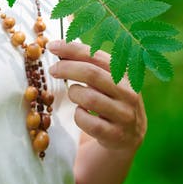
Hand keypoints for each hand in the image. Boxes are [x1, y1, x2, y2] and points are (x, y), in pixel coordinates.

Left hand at [48, 40, 146, 155]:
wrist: (130, 136)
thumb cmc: (111, 100)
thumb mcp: (108, 81)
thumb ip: (90, 64)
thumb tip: (60, 48)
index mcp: (125, 74)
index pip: (96, 56)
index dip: (72, 49)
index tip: (52, 46)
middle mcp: (128, 93)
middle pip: (91, 74)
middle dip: (67, 68)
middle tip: (53, 70)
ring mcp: (124, 115)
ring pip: (88, 98)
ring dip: (74, 94)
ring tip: (74, 94)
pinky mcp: (116, 135)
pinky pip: (88, 122)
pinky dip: (79, 115)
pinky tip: (82, 112)